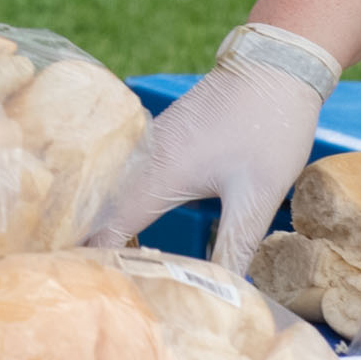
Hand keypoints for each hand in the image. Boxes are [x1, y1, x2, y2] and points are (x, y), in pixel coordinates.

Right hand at [82, 45, 328, 271]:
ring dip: (104, 223)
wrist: (279, 63)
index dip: (91, 262)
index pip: (106, 228)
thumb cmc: (268, 128)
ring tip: (104, 265)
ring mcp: (151, 141)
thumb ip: (234, 248)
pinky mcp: (164, 135)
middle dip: (89, 247)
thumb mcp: (257, 197)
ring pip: (113, 190)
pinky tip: (132, 223)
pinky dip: (123, 202)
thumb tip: (226, 296)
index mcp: (157, 174)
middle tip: (87, 288)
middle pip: (100, 209)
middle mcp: (142, 156)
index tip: (81, 291)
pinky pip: (130, 175)